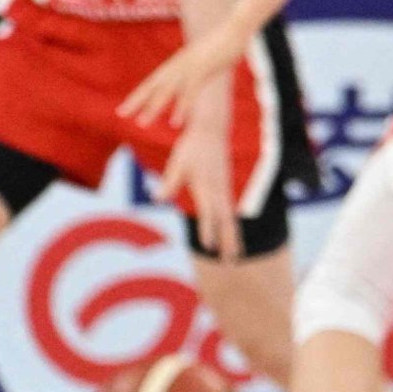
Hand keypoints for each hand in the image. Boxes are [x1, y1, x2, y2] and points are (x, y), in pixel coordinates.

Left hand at [118, 27, 247, 132]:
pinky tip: (175, 123)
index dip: (138, 95)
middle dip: (137, 100)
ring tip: (142, 123)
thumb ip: (197, 67)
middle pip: (153, 85)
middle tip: (122, 114)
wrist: (236, 30)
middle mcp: (178, 64)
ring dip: (153, 107)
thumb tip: (195, 75)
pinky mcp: (202, 70)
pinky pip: (188, 93)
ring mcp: (189, 67)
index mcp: (178, 63)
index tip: (125, 109)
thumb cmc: (224, 43)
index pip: (153, 81)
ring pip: (166, 90)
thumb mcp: (206, 57)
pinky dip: (181, 108)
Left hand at [164, 110, 235, 253]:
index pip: (208, 212)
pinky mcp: (225, 187)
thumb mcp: (177, 163)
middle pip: (225, 220)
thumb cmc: (192, 146)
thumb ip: (170, 182)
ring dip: (233, 237)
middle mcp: (219, 190)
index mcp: (206, 185)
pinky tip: (232, 235)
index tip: (209, 247)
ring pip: (230, 218)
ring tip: (235, 256)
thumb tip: (156, 198)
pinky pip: (230, 211)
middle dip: (228, 242)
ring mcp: (224, 189)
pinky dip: (232, 225)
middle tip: (230, 262)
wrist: (212, 129)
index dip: (208, 230)